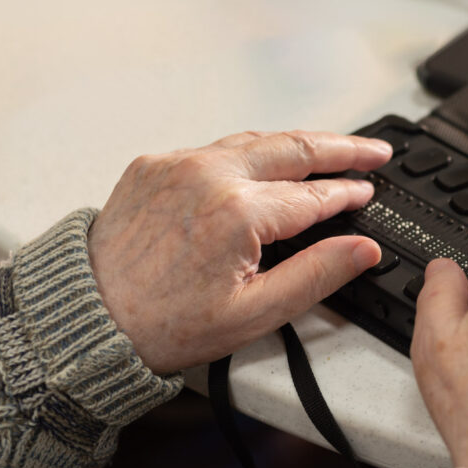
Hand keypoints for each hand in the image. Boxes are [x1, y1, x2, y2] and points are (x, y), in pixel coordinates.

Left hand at [88, 130, 390, 372]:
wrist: (92, 320)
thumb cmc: (165, 325)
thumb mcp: (255, 312)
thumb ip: (317, 275)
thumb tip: (363, 249)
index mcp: (237, 212)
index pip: (313, 195)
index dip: (347, 193)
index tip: (368, 192)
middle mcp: (207, 175)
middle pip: (293, 149)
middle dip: (341, 146)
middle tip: (374, 150)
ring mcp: (178, 164)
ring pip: (256, 142)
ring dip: (299, 144)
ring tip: (332, 148)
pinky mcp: (155, 165)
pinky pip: (217, 148)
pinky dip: (253, 152)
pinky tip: (269, 161)